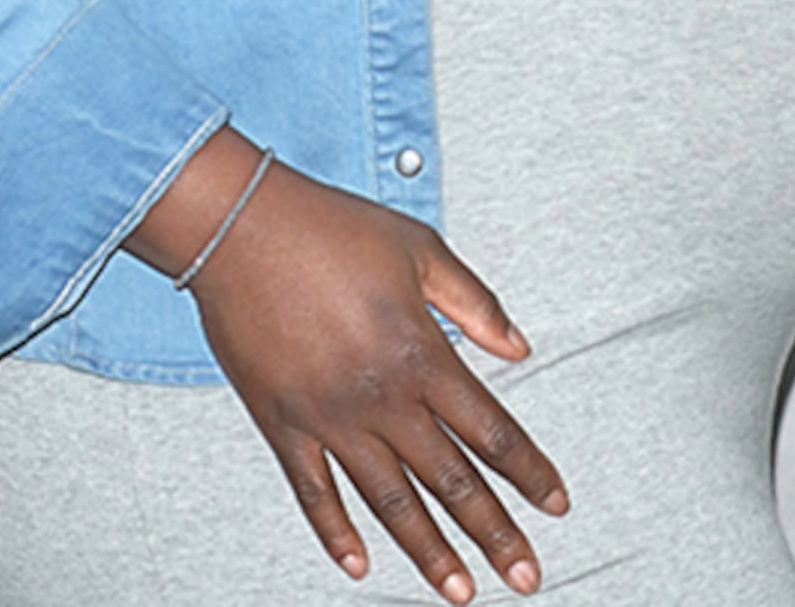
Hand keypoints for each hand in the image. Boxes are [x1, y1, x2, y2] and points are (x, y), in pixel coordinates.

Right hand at [136, 135, 565, 596]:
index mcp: (422, 354)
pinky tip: (359, 564)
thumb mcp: (420, 249)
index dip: (530, 473)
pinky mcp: (282, 423)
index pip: (493, 431)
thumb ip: (475, 304)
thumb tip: (517, 346)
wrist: (237, 225)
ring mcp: (329, 417)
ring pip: (390, 503)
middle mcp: (380, 397)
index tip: (556, 504)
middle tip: (526, 575)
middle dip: (495, 535)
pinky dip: (336, 534)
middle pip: (452, 482)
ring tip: (460, 591)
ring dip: (430, 553)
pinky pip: (313, 493)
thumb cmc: (327, 227)